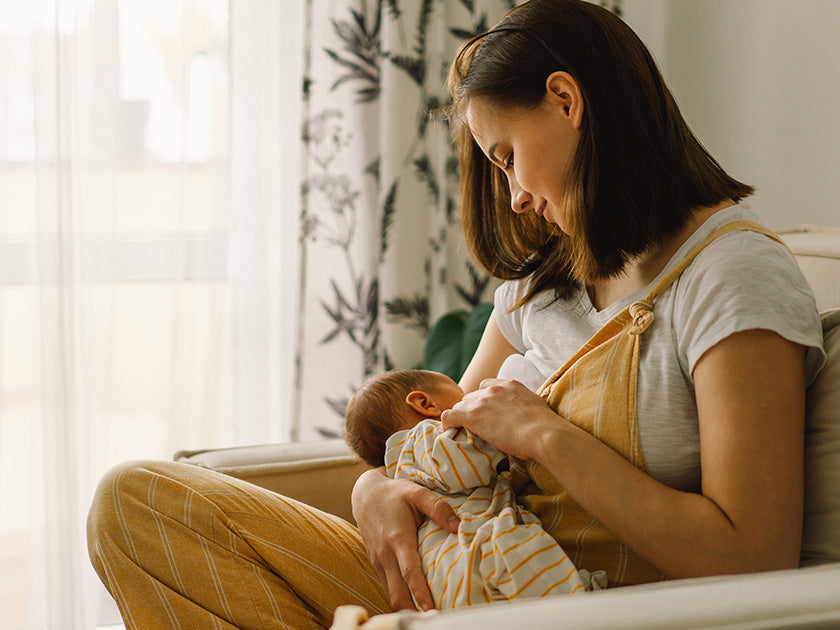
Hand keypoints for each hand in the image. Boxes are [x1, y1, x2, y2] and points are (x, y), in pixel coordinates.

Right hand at [351, 468, 458, 610]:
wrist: (364, 494)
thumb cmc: (394, 493)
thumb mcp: (417, 493)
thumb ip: (438, 508)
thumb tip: (459, 526)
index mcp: (398, 538)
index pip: (410, 572)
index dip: (420, 593)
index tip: (432, 610)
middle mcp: (385, 554)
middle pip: (397, 593)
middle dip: (412, 611)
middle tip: (433, 620)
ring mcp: (378, 561)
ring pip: (390, 594)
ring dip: (406, 607)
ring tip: (426, 616)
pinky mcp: (376, 564)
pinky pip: (387, 588)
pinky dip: (399, 598)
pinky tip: (413, 604)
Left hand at [440, 378, 558, 460]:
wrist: (543, 434)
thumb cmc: (546, 428)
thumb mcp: (534, 408)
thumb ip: (523, 406)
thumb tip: (523, 419)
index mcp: (509, 385)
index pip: (486, 387)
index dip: (483, 400)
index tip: (485, 412)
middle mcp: (493, 389)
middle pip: (471, 397)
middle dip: (472, 409)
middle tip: (476, 426)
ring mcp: (481, 401)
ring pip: (460, 406)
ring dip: (462, 417)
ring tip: (464, 431)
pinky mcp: (472, 416)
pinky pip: (450, 415)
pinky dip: (447, 423)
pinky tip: (449, 431)